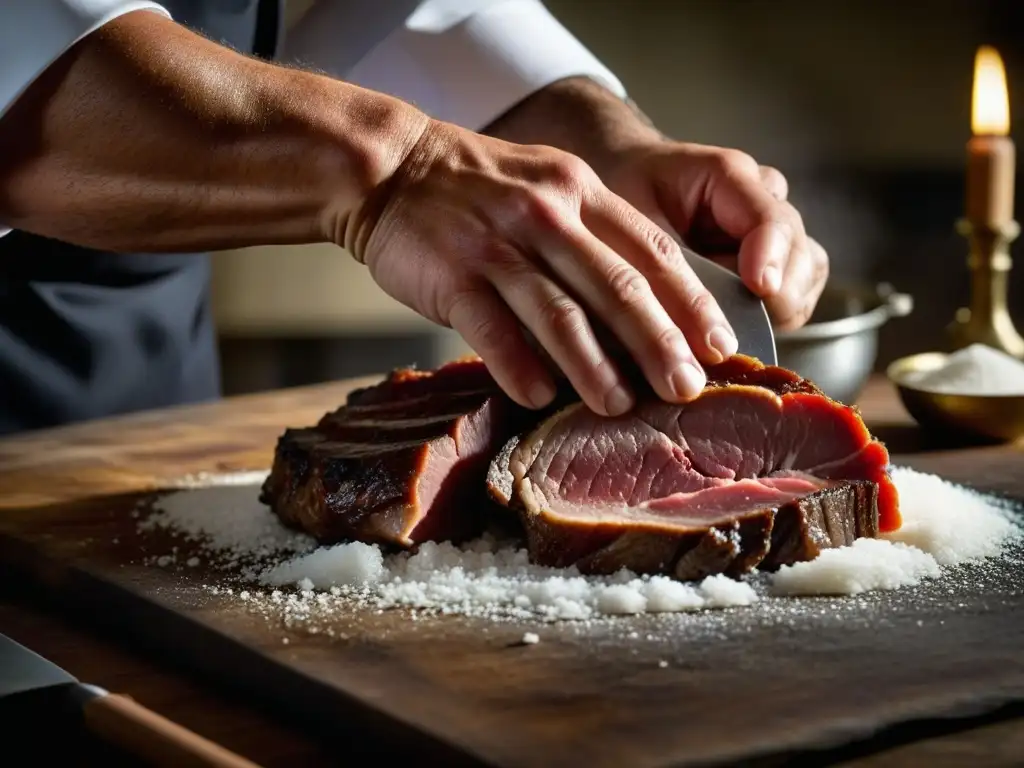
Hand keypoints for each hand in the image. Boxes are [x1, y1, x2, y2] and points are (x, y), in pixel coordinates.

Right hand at [344, 119, 740, 415]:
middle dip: (659, 342)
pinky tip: (539, 395)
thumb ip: (593, 235)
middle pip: (617, 285)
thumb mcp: (548, 186)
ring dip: (594, 365)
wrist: (391, 166)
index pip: (653, 248)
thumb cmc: (478, 191)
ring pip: (559, 311)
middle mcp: (547, 214)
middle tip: (687, 388)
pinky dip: (518, 364)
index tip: (721, 346)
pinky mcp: (452, 273)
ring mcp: (498, 243)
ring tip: (619, 405)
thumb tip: (645, 312)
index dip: (692, 301)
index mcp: (581, 192)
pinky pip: (491, 326)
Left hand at [601, 142, 828, 330]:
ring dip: (778, 308)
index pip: (771, 219)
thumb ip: (666, 262)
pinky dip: (777, 315)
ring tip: (729, 324)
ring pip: (809, 275)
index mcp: (729, 176)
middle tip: (726, 322)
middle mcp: (765, 197)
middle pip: (800, 254)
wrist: (627, 180)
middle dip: (772, 295)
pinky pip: (800, 291)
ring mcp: (777, 227)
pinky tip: (739, 323)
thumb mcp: (630, 219)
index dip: (770, 257)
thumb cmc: (627, 195)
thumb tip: (695, 320)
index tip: (759, 287)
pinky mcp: (781, 257)